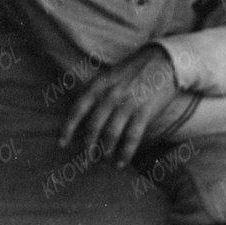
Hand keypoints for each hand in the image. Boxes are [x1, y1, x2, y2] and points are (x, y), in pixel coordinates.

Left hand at [58, 46, 180, 166]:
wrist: (163, 61)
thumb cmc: (134, 70)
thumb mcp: (109, 74)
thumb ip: (97, 92)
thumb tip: (85, 115)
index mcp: (99, 84)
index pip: (78, 109)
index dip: (68, 128)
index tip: (62, 144)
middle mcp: (110, 95)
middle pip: (93, 126)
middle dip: (88, 146)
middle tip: (87, 160)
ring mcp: (127, 104)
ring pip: (110, 134)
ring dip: (105, 152)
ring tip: (104, 161)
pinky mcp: (144, 112)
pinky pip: (131, 138)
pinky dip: (125, 153)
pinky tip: (121, 163)